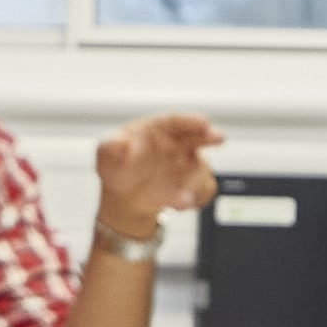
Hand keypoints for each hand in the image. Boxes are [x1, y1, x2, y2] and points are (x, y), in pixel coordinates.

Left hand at [91, 110, 222, 242]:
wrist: (125, 198)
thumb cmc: (118, 168)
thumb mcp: (107, 156)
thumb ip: (111, 147)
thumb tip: (117, 143)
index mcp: (158, 129)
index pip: (175, 121)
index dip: (190, 120)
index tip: (203, 122)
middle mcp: (178, 145)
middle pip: (198, 137)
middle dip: (209, 136)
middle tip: (218, 138)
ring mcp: (187, 166)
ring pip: (202, 170)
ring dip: (196, 184)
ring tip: (181, 199)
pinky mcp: (192, 187)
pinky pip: (203, 192)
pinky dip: (196, 199)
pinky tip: (180, 205)